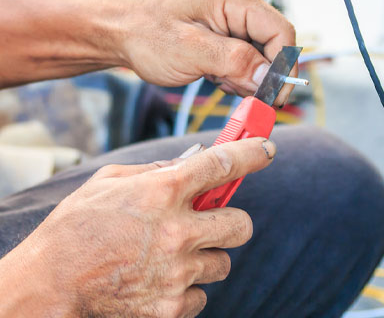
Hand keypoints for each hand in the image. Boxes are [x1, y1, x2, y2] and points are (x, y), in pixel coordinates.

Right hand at [0, 137, 275, 317]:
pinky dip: (187, 288)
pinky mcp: (172, 306)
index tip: (266, 150)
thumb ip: (154, 170)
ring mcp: (177, 272)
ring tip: (171, 257)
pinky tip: (159, 280)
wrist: (48, 284)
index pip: (223, 164)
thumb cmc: (76, 227)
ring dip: (205, 258)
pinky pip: (202, 295)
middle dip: (232, 222)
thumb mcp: (109, 182)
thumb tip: (191, 164)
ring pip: (222, 263)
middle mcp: (176, 231)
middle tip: (213, 223)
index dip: (252, 153)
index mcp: (161, 192)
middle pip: (242, 225)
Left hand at [122, 0, 297, 105]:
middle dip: (262, 75)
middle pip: (276, 45)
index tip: (275, 98)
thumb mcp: (190, 52)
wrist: (124, 33)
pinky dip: (239, 73)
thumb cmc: (148, 36)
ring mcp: (239, 13)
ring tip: (217, 79)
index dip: (283, 68)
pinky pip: (251, 56)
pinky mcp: (233, 28)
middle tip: (240, 94)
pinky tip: (217, 75)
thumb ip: (234, 62)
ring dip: (248, 76)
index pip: (281, 33)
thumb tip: (269, 79)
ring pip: (265, 55)